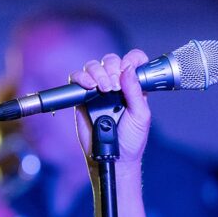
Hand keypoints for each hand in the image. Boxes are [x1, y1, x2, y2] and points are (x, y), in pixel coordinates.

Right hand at [69, 50, 151, 165]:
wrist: (114, 157)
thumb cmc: (131, 139)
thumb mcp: (140, 115)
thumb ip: (135, 91)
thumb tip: (128, 68)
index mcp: (133, 86)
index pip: (133, 62)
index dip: (131, 59)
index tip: (128, 66)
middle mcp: (115, 85)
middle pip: (110, 61)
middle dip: (112, 68)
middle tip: (114, 86)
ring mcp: (97, 90)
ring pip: (93, 67)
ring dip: (98, 73)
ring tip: (104, 90)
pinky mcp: (82, 98)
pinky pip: (76, 79)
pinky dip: (81, 78)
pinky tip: (89, 86)